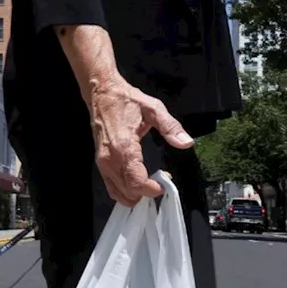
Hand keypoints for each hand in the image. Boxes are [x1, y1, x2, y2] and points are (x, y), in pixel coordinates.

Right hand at [86, 75, 193, 206]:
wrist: (101, 94)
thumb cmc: (126, 100)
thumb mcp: (153, 108)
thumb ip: (170, 127)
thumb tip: (186, 143)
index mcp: (124, 147)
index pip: (137, 183)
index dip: (153, 189)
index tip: (165, 182)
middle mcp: (110, 159)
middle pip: (129, 192)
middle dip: (147, 191)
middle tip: (160, 179)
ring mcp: (103, 164)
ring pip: (120, 194)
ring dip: (137, 194)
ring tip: (149, 181)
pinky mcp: (100, 165)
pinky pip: (112, 188)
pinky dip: (125, 192)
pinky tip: (137, 183)